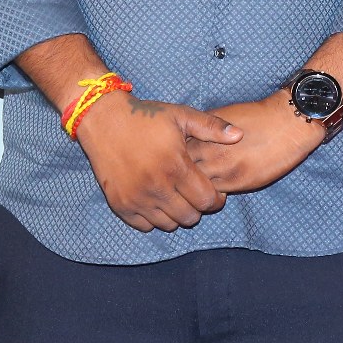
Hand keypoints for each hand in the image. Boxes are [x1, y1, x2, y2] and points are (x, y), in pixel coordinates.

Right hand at [76, 93, 240, 231]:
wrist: (104, 120)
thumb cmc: (146, 116)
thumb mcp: (181, 115)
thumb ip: (212, 128)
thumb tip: (239, 135)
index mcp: (176, 166)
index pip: (206, 200)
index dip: (216, 200)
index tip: (214, 192)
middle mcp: (157, 187)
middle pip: (190, 217)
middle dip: (198, 208)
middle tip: (195, 194)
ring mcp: (137, 198)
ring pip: (168, 225)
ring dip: (177, 215)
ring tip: (177, 197)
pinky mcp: (120, 205)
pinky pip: (144, 226)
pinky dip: (154, 218)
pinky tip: (157, 201)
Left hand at [191, 94, 325, 194]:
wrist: (286, 125)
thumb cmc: (258, 117)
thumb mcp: (226, 116)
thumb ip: (206, 130)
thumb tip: (190, 140)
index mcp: (205, 132)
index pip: (178, 149)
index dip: (176, 155)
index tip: (178, 158)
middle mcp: (209, 150)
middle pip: (181, 169)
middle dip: (180, 173)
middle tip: (183, 177)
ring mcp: (221, 168)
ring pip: (195, 185)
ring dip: (194, 187)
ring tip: (196, 186)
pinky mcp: (235, 182)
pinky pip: (213, 194)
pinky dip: (209, 193)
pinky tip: (214, 189)